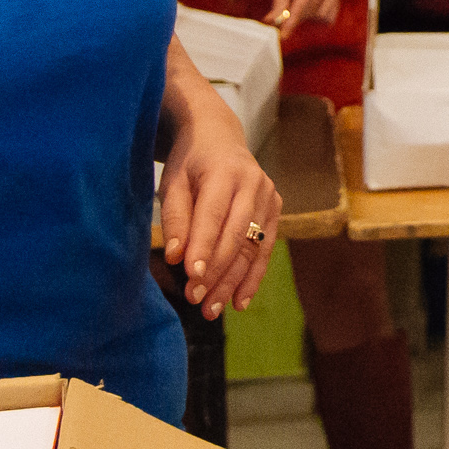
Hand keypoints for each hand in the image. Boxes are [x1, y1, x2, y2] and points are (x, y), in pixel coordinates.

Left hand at [160, 90, 278, 319]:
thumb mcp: (173, 183)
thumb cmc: (189, 164)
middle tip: (196, 301)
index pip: (213, 214)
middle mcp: (253, 183)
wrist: (219, 138)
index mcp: (224, 171)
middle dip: (217, 271)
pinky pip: (266, 248)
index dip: (204, 247)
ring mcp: (269, 196)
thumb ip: (175, 218)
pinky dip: (253, 277)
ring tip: (212, 310)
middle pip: (237, 235)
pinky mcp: (275, 209)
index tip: (191, 277)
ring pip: (253, 246)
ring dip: (234, 281)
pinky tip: (239, 301)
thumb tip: (177, 257)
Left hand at [268, 0, 342, 28]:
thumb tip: (271, 21)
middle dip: (296, 18)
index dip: (293, 18)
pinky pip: (329, 16)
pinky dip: (317, 17)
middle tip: (283, 23)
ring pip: (320, 14)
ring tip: (298, 5)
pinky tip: (310, 7)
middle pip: (311, 8)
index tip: (284, 34)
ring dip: (306, 17)